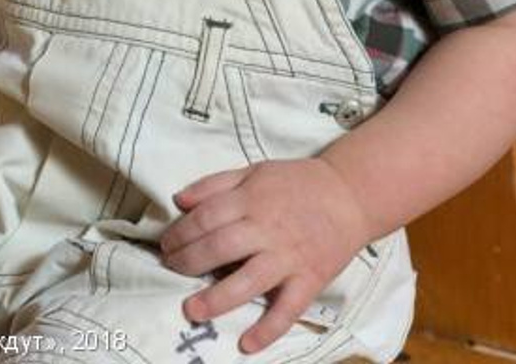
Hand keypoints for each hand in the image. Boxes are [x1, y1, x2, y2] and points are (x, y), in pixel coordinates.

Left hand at [160, 157, 370, 353]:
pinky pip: (287, 309)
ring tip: (192, 310)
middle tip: (171, 270)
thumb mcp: (255, 171)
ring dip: (217, 298)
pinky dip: (268, 329)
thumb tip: (179, 200)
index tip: (166, 244)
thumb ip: (215, 183)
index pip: (207, 217)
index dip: (181, 232)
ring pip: (248, 281)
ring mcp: (289, 257)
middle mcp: (268, 229)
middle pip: (220, 247)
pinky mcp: (309, 279)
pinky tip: (246, 344)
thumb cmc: (297, 182)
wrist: (349, 194)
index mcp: (252, 199)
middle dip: (189, 261)